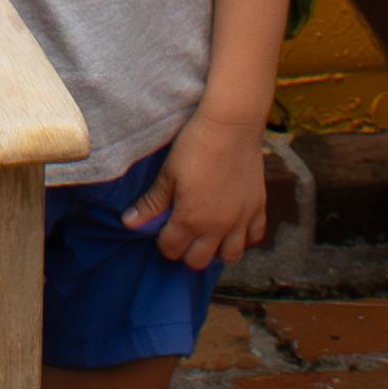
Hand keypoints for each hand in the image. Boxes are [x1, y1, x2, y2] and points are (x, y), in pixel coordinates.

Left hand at [121, 108, 270, 276]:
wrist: (231, 127)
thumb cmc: (195, 146)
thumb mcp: (168, 174)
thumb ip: (151, 203)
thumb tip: (129, 223)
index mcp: (191, 219)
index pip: (172, 250)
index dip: (164, 243)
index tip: (163, 231)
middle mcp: (217, 227)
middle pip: (199, 261)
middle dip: (187, 252)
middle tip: (184, 234)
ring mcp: (241, 220)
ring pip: (231, 256)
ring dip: (217, 251)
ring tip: (209, 236)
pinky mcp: (258, 208)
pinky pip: (255, 237)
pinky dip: (244, 238)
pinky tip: (234, 227)